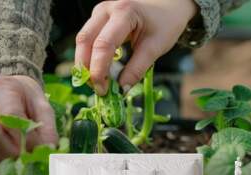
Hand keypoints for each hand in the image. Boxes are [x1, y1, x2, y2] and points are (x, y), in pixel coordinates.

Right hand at [0, 75, 58, 170]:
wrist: (9, 93)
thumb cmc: (28, 100)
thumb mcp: (43, 107)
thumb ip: (47, 128)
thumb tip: (48, 151)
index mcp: (2, 88)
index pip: (10, 115)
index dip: (26, 137)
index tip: (37, 148)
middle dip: (16, 151)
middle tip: (30, 155)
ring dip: (7, 159)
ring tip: (21, 155)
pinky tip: (9, 159)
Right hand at [75, 0, 196, 94]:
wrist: (168, 6)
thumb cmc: (165, 23)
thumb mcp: (156, 48)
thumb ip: (137, 69)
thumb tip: (121, 89)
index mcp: (124, 12)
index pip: (103, 45)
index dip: (99, 70)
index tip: (103, 90)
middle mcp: (106, 9)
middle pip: (84, 40)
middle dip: (87, 68)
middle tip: (97, 89)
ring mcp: (99, 13)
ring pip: (82, 40)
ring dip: (86, 64)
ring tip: (97, 83)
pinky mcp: (98, 20)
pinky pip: (87, 40)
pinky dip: (90, 58)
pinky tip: (98, 72)